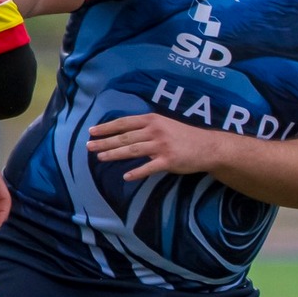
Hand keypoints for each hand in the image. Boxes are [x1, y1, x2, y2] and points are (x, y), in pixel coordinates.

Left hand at [87, 113, 225, 181]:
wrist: (209, 147)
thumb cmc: (185, 136)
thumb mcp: (166, 124)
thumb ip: (147, 127)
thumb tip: (124, 132)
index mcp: (153, 120)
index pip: (124, 122)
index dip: (107, 127)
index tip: (92, 131)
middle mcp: (155, 131)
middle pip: (125, 137)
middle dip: (105, 142)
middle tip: (89, 146)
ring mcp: (162, 146)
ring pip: (132, 150)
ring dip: (114, 155)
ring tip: (100, 158)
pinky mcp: (169, 161)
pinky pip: (149, 168)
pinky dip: (137, 172)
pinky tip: (126, 176)